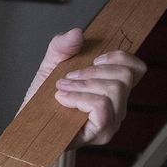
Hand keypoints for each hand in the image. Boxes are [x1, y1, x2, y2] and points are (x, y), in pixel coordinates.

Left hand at [23, 28, 146, 148]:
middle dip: (92, 72)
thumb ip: (61, 46)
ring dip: (83, 84)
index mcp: (113, 89)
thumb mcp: (50, 67)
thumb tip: (77, 33)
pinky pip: (102, 106)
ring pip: (114, 89)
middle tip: (67, 78)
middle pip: (125, 76)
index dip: (120, 57)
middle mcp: (118, 106)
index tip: (94, 60)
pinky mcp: (101, 133)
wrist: (29, 128)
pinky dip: (81, 98)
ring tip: (61, 88)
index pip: (137, 69)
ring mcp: (112, 122)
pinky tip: (63, 99)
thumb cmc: (43, 102)